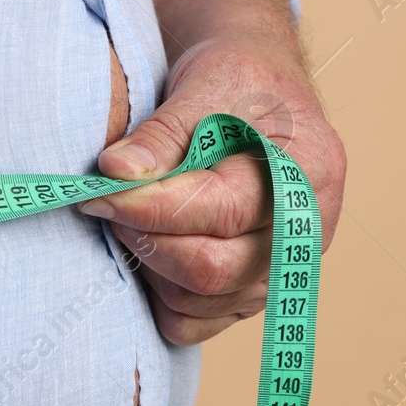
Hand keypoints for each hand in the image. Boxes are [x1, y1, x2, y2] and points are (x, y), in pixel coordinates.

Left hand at [79, 0, 345, 344]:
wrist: (260, 94)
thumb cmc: (238, 83)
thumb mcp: (203, 84)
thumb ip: (162, 133)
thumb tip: (116, 171)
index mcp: (307, 173)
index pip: (221, 210)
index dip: (149, 206)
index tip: (97, 191)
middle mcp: (305, 233)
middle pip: (213, 268)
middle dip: (146, 238)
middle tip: (107, 205)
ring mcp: (281, 270)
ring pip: (200, 301)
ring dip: (150, 266)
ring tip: (130, 219)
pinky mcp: (252, 292)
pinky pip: (198, 321)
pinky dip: (164, 296)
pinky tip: (153, 251)